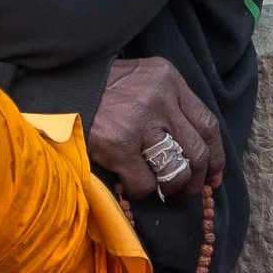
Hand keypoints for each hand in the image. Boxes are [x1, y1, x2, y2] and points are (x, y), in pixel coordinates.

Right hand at [89, 56, 221, 203]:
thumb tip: (193, 150)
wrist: (56, 87)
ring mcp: (139, 121)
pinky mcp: (118, 144)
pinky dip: (141, 190)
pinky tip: (130, 184)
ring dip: (173, 189)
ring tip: (164, 194)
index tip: (213, 176)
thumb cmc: (99, 88)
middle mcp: (160, 98)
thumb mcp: (140, 80)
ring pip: (176, 170)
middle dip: (197, 180)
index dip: (216, 156)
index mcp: (168, 78)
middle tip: (186, 193)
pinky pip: (145, 182)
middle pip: (198, 151)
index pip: (208, 123)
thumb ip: (167, 103)